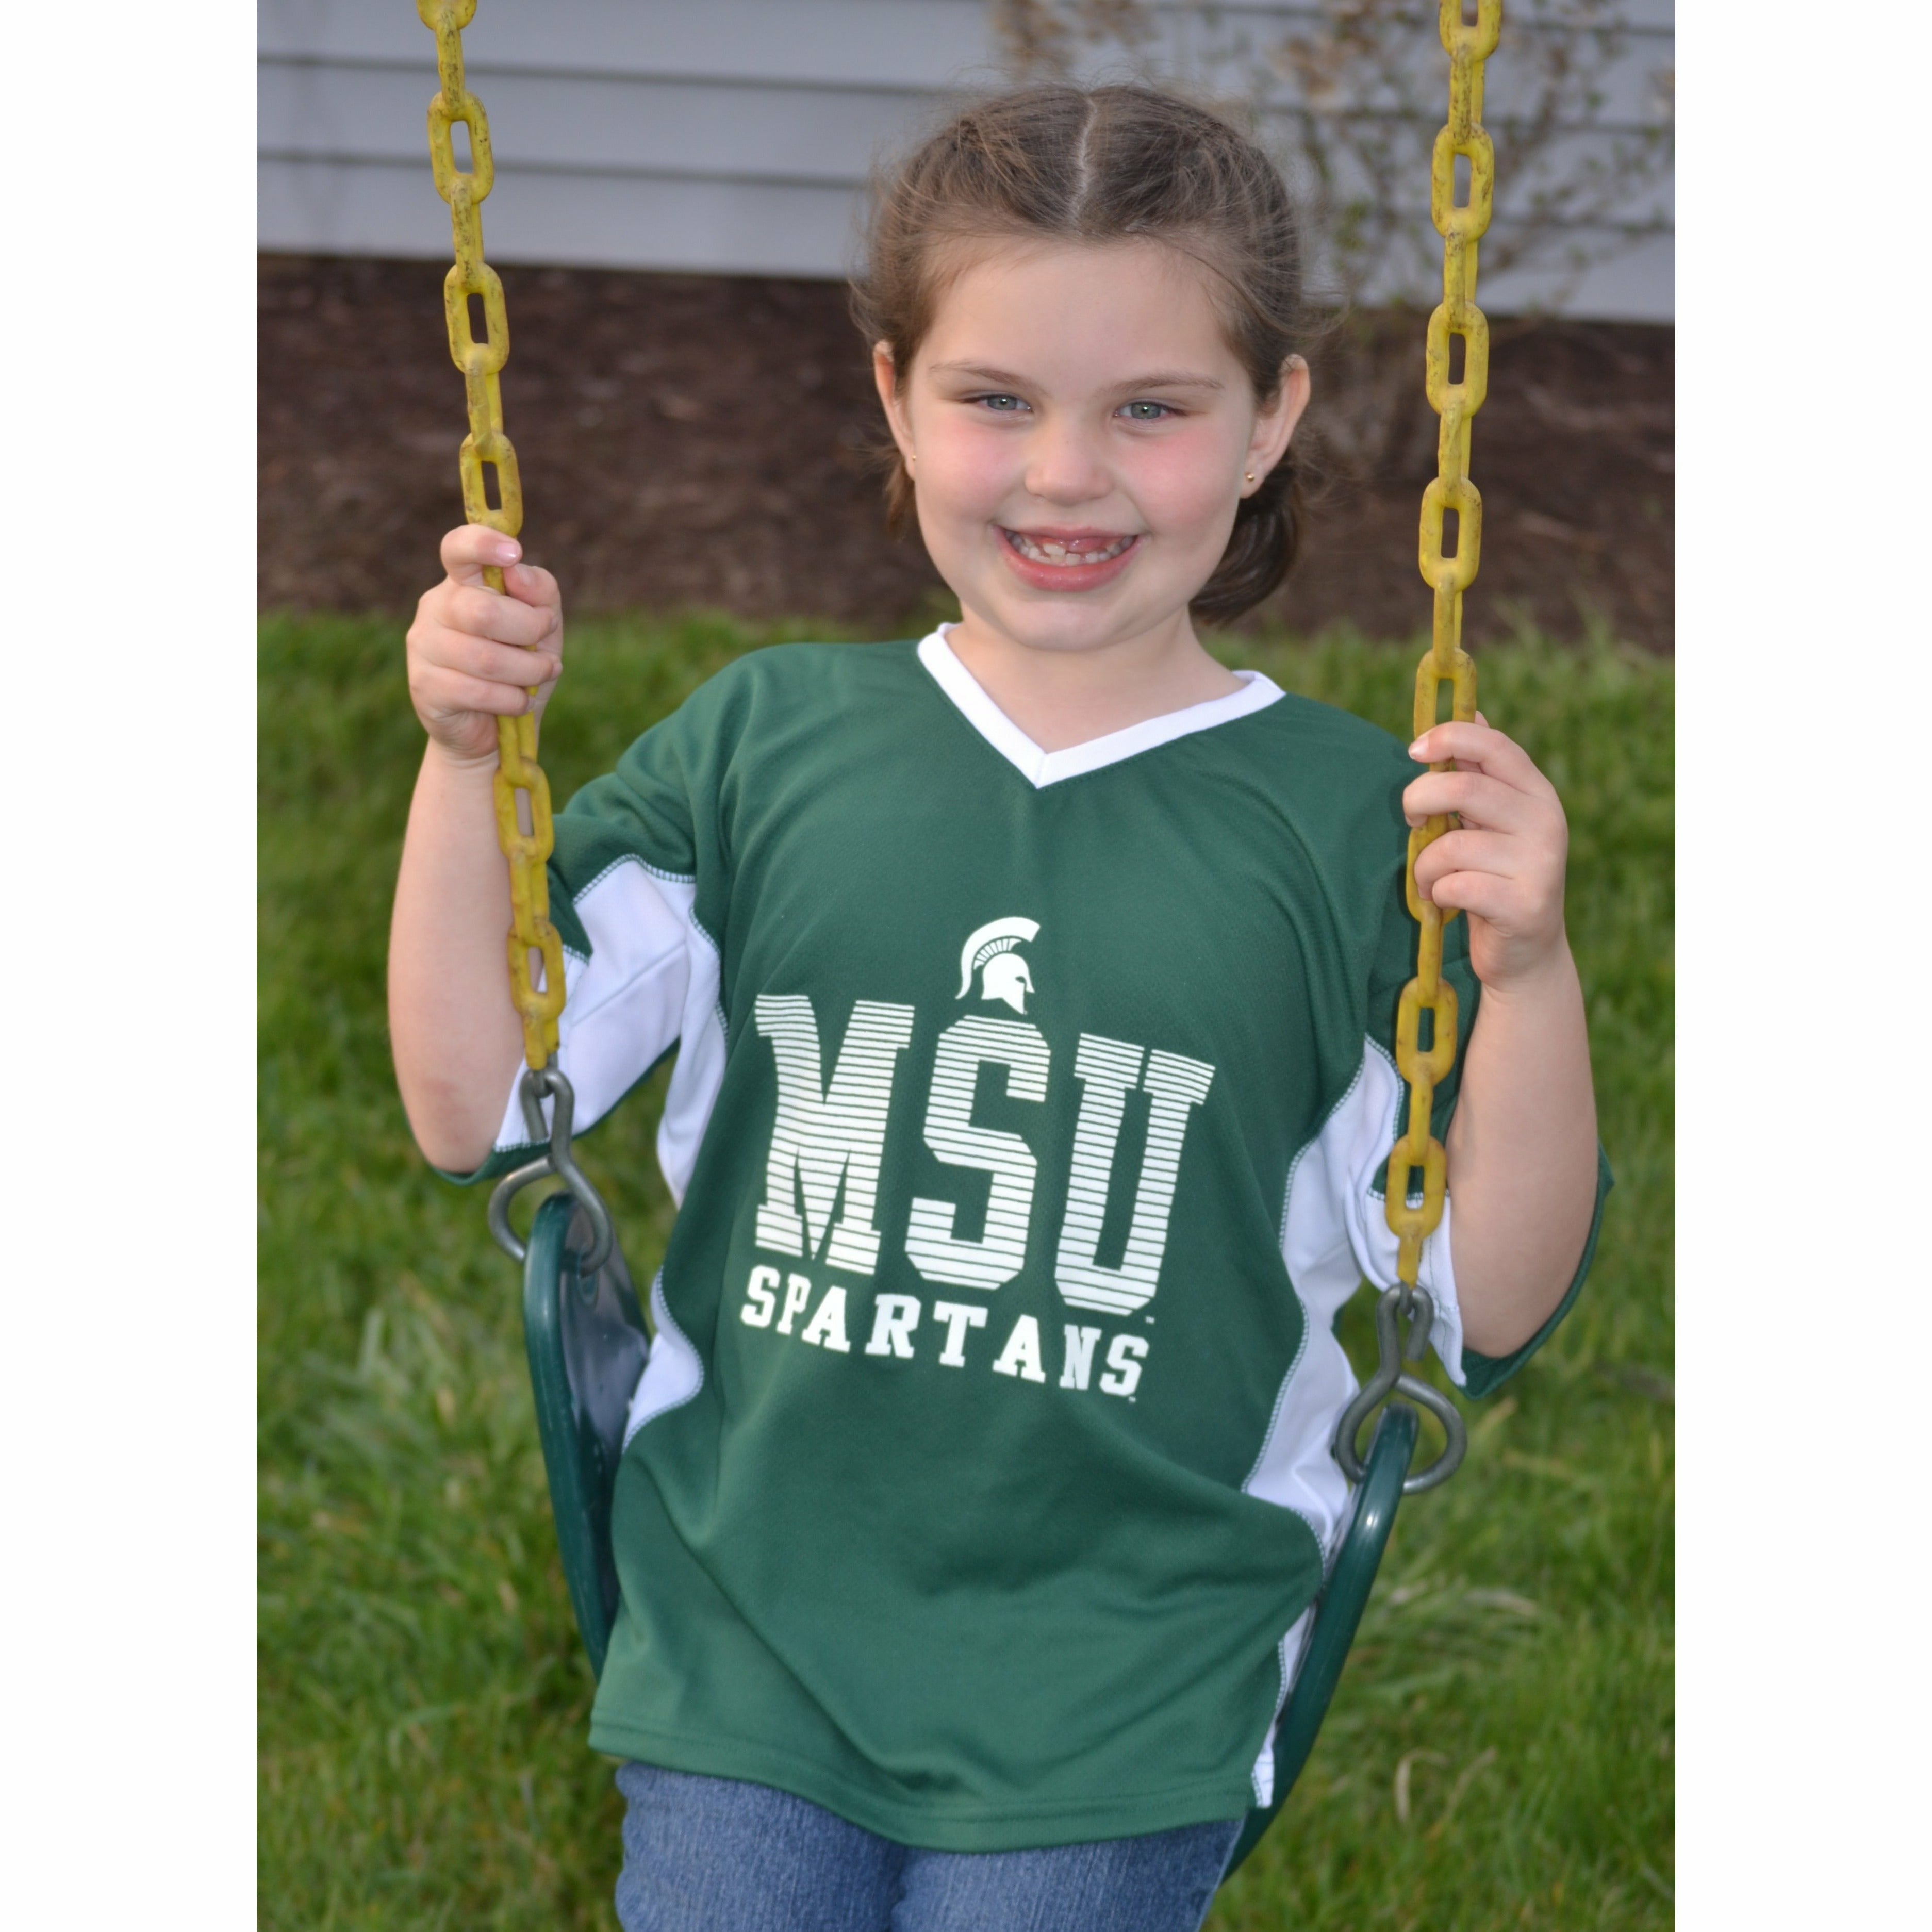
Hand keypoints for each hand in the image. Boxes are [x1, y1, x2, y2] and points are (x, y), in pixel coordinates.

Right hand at [406, 526, 563, 766]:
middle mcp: (435, 608)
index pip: (457, 548)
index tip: (513, 552)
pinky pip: (477, 691)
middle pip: (482, 610)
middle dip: (529, 631)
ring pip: (484, 656)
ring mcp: (423, 646)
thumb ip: (540, 592)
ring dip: (528, 671)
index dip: (482, 544)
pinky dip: (512, 700)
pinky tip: (519, 703)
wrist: (495, 731)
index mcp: (462, 583)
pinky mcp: (424, 686)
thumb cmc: (519, 668)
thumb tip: (516, 571)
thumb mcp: (543, 628)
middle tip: (548, 652)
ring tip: (540, 677)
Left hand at [1405, 716, 1569, 992]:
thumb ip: (1478, 773)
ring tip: (1431, 880)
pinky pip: (1455, 885)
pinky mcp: (1525, 905)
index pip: (1495, 744)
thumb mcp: (1490, 822)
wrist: (1526, 954)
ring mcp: (1540, 864)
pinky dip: (1437, 894)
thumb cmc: (1494, 878)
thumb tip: (1472, 709)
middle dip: (1418, 802)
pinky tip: (1448, 904)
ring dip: (1424, 866)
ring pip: (1451, 845)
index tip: (1413, 750)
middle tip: (1412, 822)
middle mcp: (1546, 821)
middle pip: (1464, 789)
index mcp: (1536, 792)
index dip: (1450, 737)